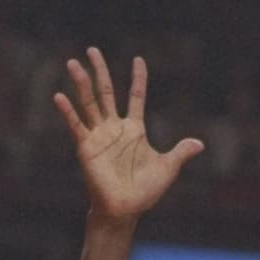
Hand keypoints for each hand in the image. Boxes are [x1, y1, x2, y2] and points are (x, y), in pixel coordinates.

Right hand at [54, 48, 203, 220]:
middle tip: (92, 50)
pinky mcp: (86, 147)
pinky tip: (59, 97)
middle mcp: (114, 128)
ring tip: (73, 63)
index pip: (136, 96)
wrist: (125, 210)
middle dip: (100, 71)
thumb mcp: (167, 168)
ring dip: (81, 83)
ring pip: (89, 103)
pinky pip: (76, 126)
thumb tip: (200, 144)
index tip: (139, 60)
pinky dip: (67, 112)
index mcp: (134, 129)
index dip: (139, 79)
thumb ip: (180, 152)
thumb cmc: (144, 192)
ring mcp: (99, 136)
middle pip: (106, 92)